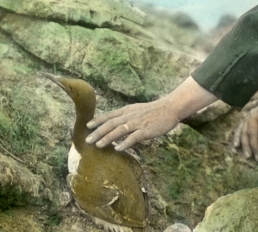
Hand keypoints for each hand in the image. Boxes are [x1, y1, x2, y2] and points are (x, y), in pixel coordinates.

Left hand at [86, 76, 216, 150]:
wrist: (169, 108)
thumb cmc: (153, 111)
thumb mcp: (137, 110)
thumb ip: (126, 117)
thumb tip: (116, 125)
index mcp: (127, 110)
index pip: (109, 115)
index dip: (98, 120)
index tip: (87, 126)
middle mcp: (130, 116)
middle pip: (111, 124)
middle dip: (98, 132)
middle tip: (87, 140)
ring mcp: (137, 123)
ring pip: (119, 130)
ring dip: (107, 138)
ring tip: (98, 145)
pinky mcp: (145, 130)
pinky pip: (133, 137)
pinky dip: (124, 143)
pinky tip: (118, 149)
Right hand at [233, 85, 257, 160]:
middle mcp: (252, 115)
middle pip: (251, 131)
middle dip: (254, 145)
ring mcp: (246, 118)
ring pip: (243, 132)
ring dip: (245, 144)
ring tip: (248, 156)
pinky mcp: (243, 121)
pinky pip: (238, 130)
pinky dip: (236, 139)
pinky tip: (235, 148)